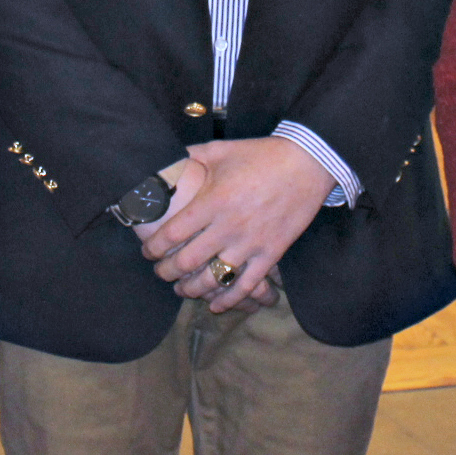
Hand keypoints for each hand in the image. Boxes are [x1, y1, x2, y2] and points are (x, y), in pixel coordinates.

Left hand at [131, 161, 278, 309]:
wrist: (307, 163)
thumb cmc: (261, 154)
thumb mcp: (221, 149)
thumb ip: (191, 156)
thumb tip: (166, 159)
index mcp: (213, 201)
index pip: (173, 233)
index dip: (155, 247)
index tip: (147, 251)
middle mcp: (229, 226)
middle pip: (188, 261)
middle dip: (167, 271)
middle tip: (160, 272)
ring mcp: (251, 243)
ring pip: (214, 278)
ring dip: (192, 288)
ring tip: (181, 289)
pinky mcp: (271, 253)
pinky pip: (247, 285)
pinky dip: (229, 299)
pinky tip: (216, 305)